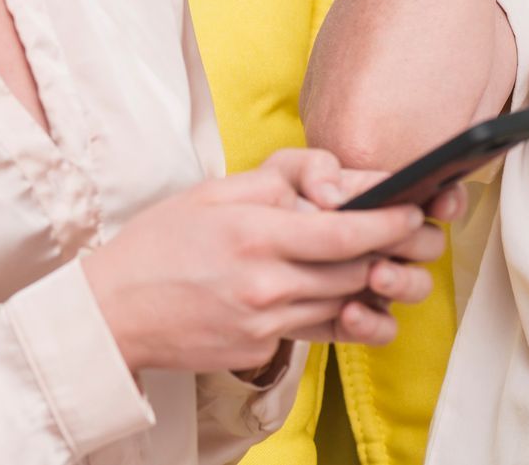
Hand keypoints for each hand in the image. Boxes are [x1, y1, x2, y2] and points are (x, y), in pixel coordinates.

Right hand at [80, 149, 446, 374]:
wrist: (112, 312)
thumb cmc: (161, 243)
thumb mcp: (215, 191)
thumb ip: (278, 181)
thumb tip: (333, 186)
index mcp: (256, 234)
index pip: (346, 232)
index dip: (390, 222)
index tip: (413, 210)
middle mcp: (266, 283)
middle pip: (356, 270)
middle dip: (394, 252)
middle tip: (417, 234)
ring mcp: (264, 322)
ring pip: (343, 302)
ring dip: (371, 283)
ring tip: (388, 262)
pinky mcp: (261, 348)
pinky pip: (317, 329)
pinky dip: (340, 314)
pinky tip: (349, 297)